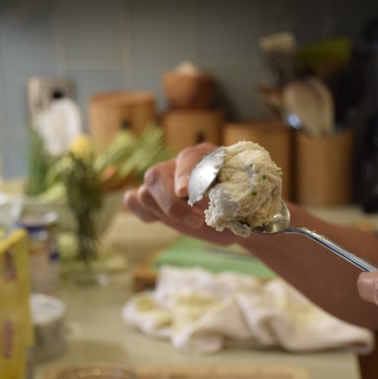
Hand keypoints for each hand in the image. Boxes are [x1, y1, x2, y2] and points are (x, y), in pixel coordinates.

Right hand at [123, 142, 237, 245]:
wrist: (238, 218)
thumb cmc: (243, 207)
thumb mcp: (243, 202)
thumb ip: (231, 198)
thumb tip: (218, 200)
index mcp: (206, 156)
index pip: (188, 158)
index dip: (184, 174)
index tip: (186, 193)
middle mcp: (180, 165)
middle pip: (156, 176)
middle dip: (172, 203)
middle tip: (197, 221)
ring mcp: (164, 180)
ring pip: (145, 193)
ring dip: (165, 212)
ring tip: (194, 222)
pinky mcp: (154, 198)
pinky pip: (133, 200)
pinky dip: (142, 212)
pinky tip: (161, 219)